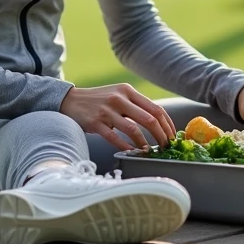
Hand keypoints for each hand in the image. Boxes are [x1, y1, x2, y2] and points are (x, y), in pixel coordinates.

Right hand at [59, 83, 175, 150]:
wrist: (71, 100)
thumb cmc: (100, 100)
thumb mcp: (119, 94)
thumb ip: (136, 105)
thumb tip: (159, 123)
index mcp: (128, 91)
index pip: (156, 109)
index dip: (167, 125)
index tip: (172, 136)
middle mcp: (119, 98)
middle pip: (149, 119)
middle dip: (161, 135)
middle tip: (165, 147)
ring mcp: (106, 111)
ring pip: (133, 129)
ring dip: (144, 143)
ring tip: (149, 151)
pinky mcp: (95, 123)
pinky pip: (114, 138)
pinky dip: (125, 147)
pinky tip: (132, 152)